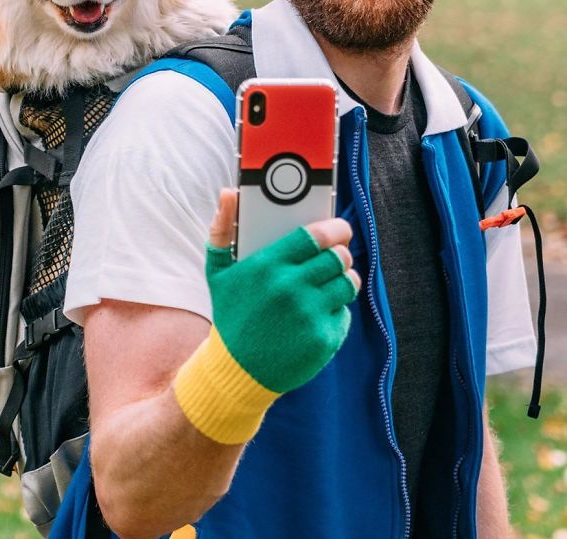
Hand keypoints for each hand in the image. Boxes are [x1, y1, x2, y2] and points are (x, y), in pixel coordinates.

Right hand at [206, 189, 359, 394]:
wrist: (237, 371)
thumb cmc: (230, 315)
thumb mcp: (219, 273)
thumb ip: (222, 230)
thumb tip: (228, 194)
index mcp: (267, 266)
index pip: (314, 236)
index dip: (334, 228)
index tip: (339, 228)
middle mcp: (290, 288)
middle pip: (337, 257)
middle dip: (341, 253)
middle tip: (335, 256)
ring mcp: (310, 315)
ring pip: (347, 282)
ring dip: (345, 278)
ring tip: (333, 280)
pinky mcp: (324, 338)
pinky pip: (345, 312)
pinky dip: (337, 310)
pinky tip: (319, 313)